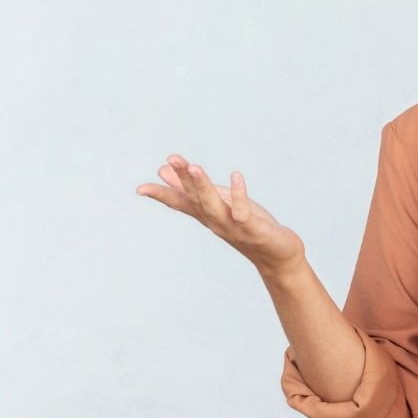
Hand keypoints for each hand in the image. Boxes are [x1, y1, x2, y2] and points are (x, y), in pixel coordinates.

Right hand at [136, 154, 305, 274]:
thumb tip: (163, 170)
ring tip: (194, 167)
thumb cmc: (247, 225)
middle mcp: (215, 221)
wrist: (277, 256)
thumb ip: (194, 189)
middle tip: (169, 160)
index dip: (161, 196)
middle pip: (195, 199)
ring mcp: (233, 227)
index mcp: (206, 214)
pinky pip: (242, 212)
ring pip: (213, 206)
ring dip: (204, 187)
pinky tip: (237, 175)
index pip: (180, 203)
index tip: (140, 189)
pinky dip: (239, 195)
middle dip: (183, 179)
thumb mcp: (219, 202)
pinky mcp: (253, 229)